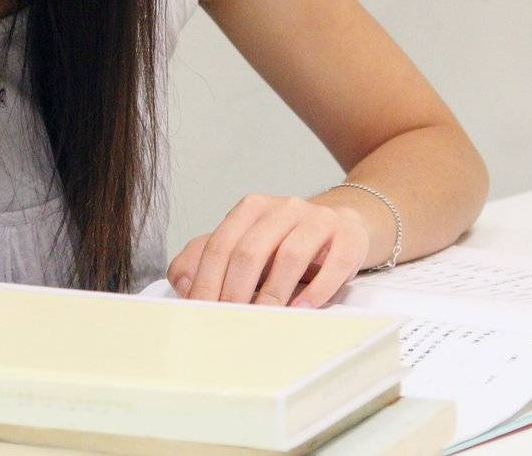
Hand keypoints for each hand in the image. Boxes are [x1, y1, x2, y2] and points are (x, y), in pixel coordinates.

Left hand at [165, 193, 369, 307]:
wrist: (343, 225)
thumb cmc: (285, 242)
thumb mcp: (244, 244)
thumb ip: (205, 258)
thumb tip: (183, 285)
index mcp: (251, 209)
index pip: (221, 244)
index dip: (208, 280)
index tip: (201, 312)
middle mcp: (283, 208)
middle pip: (251, 250)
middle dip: (236, 291)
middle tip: (229, 323)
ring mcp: (317, 220)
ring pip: (290, 255)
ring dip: (273, 294)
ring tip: (265, 322)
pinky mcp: (348, 236)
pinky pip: (333, 263)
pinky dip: (317, 289)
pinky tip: (303, 309)